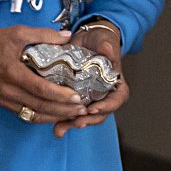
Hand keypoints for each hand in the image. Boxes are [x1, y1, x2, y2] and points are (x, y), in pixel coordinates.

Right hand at [0, 26, 84, 126]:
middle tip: (83, 110)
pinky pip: (25, 115)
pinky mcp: (3, 103)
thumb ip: (43, 35)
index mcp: (12, 72)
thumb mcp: (17, 33)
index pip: (40, 89)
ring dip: (56, 117)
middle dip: (64, 111)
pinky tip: (56, 114)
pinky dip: (42, 117)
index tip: (77, 97)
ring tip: (75, 115)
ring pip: (34, 115)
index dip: (59, 95)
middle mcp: (8, 90)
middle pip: (40, 107)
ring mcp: (5, 99)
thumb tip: (67, 36)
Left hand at [55, 22, 129, 138]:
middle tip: (77, 122)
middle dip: (88, 120)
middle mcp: (104, 95)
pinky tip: (54, 128)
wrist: (85, 40)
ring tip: (60, 129)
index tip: (94, 109)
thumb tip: (108, 51)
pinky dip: (63, 120)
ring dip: (72, 124)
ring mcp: (90, 99)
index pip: (116, 100)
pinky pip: (71, 113)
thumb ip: (107, 47)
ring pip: (84, 116)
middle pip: (100, 114)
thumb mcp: (104, 42)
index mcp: (115, 84)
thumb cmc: (99, 41)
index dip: (107, 106)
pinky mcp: (75, 99)